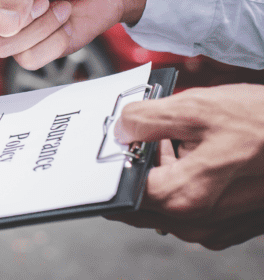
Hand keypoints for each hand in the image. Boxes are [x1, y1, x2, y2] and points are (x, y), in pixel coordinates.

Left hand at [107, 84, 263, 248]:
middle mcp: (195, 221)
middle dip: (133, 169)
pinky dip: (182, 181)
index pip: (119, 191)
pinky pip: (187, 206)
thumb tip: (119, 130)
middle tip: (139, 136)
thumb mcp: (197, 108)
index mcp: (181, 196)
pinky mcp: (227, 224)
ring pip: (162, 203)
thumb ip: (146, 120)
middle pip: (137, 200)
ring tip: (175, 140)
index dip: (110, 165)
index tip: (108, 146)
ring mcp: (212, 227)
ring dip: (159, 174)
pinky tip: (194, 155)